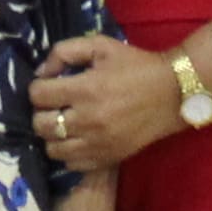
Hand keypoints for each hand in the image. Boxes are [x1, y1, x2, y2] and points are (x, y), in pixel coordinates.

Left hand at [28, 35, 187, 171]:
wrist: (174, 93)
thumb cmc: (136, 65)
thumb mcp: (101, 46)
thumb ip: (65, 52)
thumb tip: (42, 72)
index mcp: (85, 89)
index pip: (37, 95)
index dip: (38, 88)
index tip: (49, 85)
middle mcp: (87, 119)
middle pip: (40, 125)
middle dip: (41, 112)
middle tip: (54, 106)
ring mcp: (97, 143)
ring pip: (52, 148)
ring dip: (53, 135)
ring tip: (65, 124)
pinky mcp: (107, 158)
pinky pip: (71, 164)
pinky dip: (69, 153)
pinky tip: (78, 139)